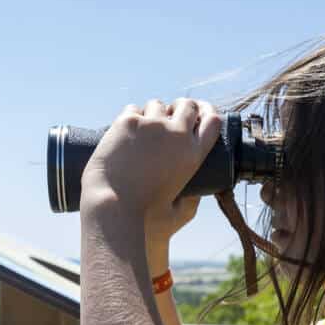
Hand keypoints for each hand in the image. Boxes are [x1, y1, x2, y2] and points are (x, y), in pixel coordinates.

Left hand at [81, 98, 221, 216]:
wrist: (112, 209)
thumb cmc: (144, 219)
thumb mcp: (179, 214)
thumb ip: (193, 202)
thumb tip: (198, 191)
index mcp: (193, 155)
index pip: (212, 121)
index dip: (207, 112)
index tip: (200, 112)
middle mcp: (177, 135)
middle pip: (187, 106)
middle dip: (181, 107)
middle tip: (171, 114)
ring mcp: (152, 125)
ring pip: (157, 104)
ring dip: (153, 113)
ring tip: (143, 129)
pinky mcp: (128, 122)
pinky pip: (132, 110)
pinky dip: (130, 118)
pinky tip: (125, 131)